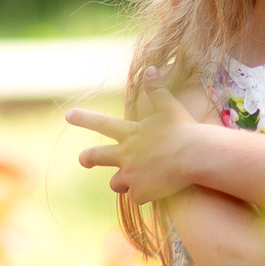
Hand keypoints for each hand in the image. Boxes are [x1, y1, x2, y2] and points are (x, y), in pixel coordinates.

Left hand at [66, 69, 206, 206]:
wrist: (196, 157)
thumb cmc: (185, 131)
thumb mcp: (170, 107)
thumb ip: (157, 89)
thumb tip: (150, 68)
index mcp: (130, 133)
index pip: (102, 123)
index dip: (84, 118)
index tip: (68, 115)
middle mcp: (125, 154)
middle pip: (96, 157)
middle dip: (87, 158)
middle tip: (84, 160)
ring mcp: (130, 175)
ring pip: (116, 183)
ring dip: (123, 182)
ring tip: (137, 180)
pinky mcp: (140, 192)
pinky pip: (137, 197)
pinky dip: (145, 195)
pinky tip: (158, 191)